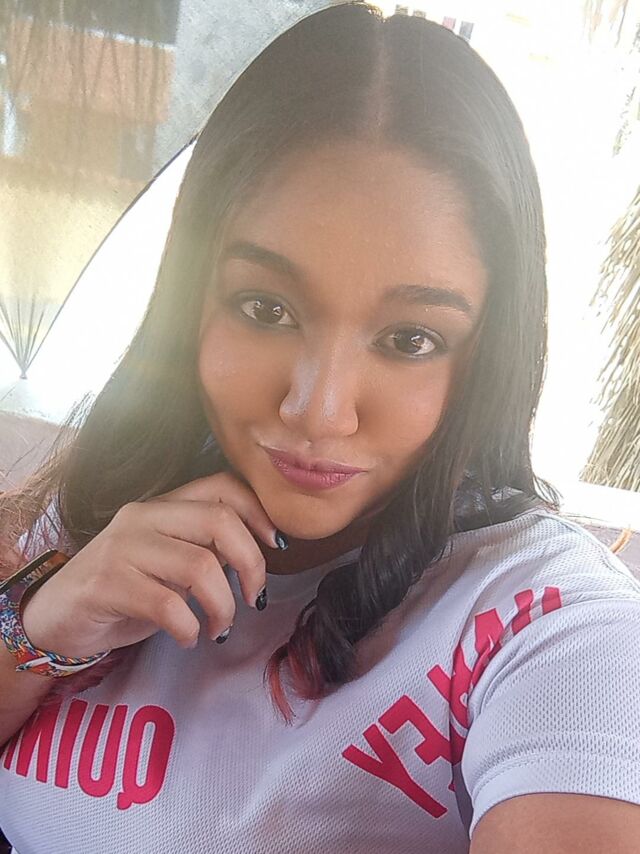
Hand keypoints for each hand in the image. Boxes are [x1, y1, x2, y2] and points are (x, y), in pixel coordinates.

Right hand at [21, 472, 280, 657]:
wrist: (55, 615)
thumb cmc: (123, 590)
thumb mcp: (168, 563)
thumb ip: (205, 550)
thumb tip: (258, 556)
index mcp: (162, 505)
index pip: (221, 486)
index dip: (259, 512)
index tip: (277, 546)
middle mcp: (142, 516)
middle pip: (219, 521)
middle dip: (252, 563)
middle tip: (253, 598)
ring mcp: (122, 547)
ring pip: (201, 566)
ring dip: (223, 606)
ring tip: (219, 627)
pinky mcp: (106, 583)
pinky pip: (168, 605)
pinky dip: (190, 628)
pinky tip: (188, 637)